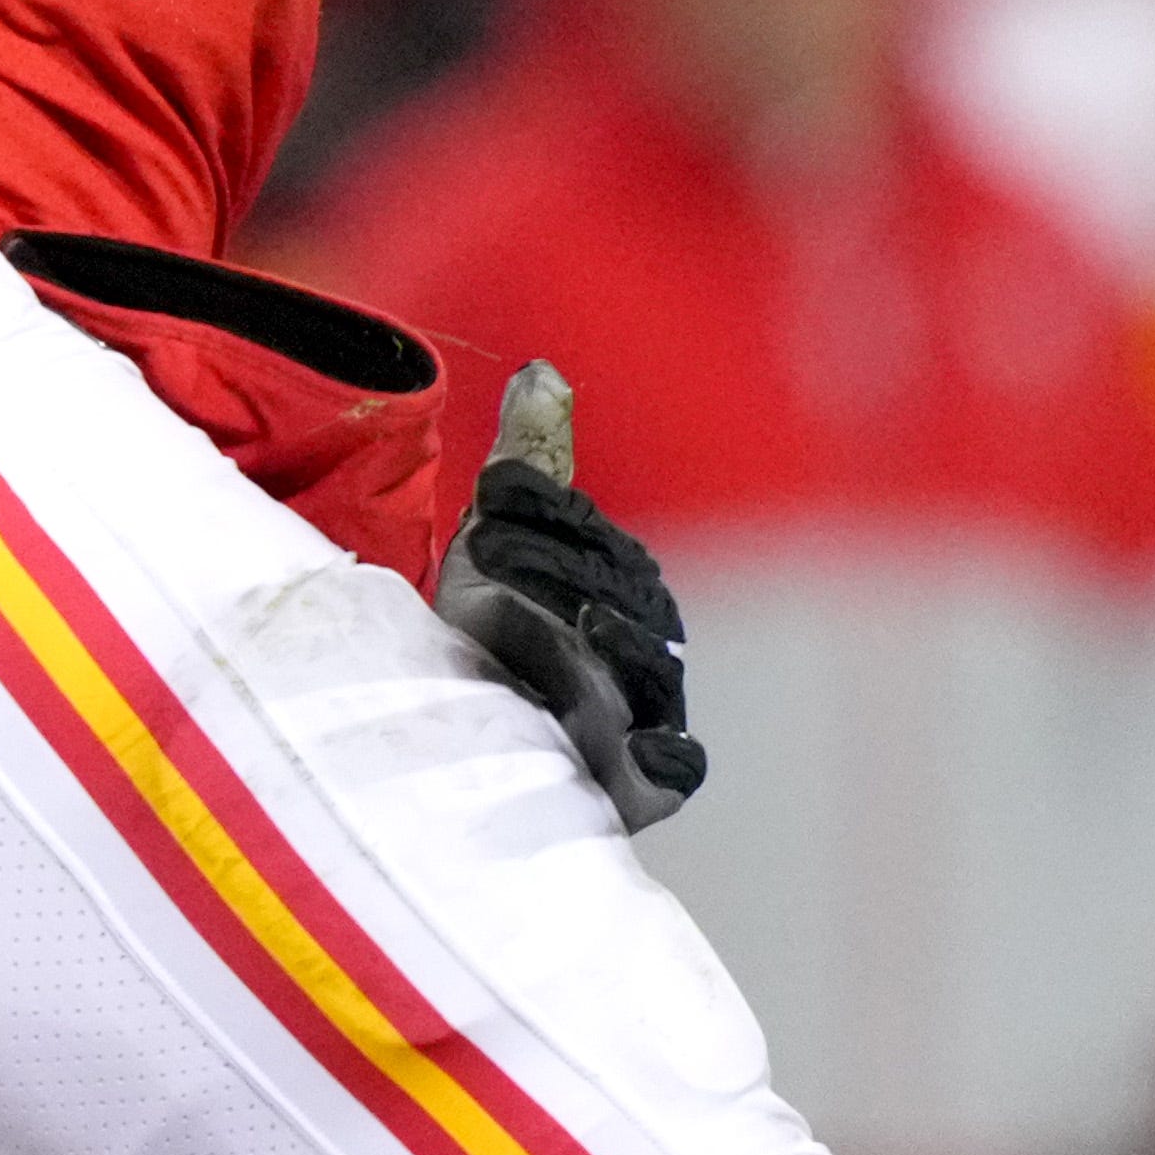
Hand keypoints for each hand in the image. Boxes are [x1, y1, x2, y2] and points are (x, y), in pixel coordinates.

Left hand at [433, 361, 705, 830]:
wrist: (477, 728)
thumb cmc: (500, 626)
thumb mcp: (499, 540)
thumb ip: (531, 461)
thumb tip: (541, 371)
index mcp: (621, 586)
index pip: (595, 545)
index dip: (548, 521)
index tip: (493, 499)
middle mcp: (643, 649)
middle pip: (626, 607)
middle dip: (567, 579)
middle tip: (496, 557)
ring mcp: (645, 715)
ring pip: (652, 676)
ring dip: (619, 651)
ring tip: (580, 623)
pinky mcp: (642, 784)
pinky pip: (677, 770)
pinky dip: (666, 759)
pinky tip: (646, 746)